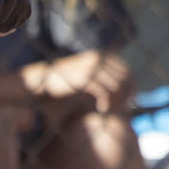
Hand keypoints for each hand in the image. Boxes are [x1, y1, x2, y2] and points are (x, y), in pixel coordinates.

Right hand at [20, 50, 135, 113]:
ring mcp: (91, 67)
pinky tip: (101, 110)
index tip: (125, 104)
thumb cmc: (61, 85)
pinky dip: (107, 103)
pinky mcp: (84, 78)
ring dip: (117, 102)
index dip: (130, 89)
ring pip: (118, 87)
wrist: (38, 82)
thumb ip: (102, 82)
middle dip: (125, 96)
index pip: (127, 72)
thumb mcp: (84, 79)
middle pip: (126, 79)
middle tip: (119, 110)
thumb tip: (121, 96)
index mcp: (100, 56)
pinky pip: (106, 92)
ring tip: (107, 111)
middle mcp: (97, 59)